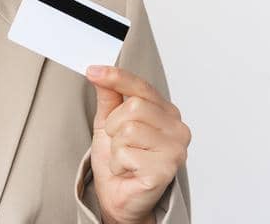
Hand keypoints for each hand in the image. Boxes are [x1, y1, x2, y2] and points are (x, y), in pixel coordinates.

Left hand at [86, 65, 190, 223]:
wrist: (118, 198)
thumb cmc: (119, 162)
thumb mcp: (107, 124)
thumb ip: (108, 97)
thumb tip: (100, 72)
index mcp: (166, 113)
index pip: (142, 87)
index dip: (117, 77)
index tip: (93, 71)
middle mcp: (176, 128)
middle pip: (134, 106)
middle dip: (114, 125)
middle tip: (117, 143)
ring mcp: (175, 149)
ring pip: (129, 129)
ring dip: (115, 147)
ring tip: (123, 158)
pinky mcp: (166, 169)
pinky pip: (128, 153)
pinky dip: (118, 163)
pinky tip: (127, 170)